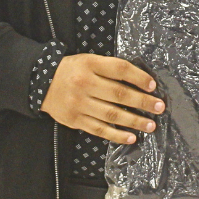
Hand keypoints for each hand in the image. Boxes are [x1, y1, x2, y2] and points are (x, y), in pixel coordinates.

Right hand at [41, 54, 163, 143]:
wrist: (40, 83)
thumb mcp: (88, 61)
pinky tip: (131, 137)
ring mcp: (79, 104)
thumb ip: (109, 69)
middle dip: (142, 101)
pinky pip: (100, 129)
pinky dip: (117, 135)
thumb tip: (140, 82)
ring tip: (150, 125)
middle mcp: (85, 84)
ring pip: (112, 114)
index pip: (119, 69)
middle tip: (159, 107)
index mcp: (90, 65)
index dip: (138, 77)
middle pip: (119, 94)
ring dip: (134, 121)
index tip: (153, 86)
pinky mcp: (75, 120)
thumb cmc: (72, 71)